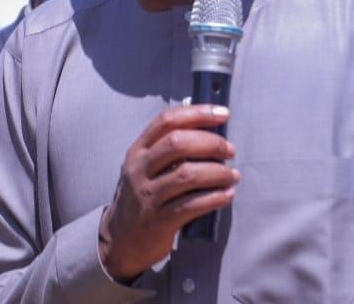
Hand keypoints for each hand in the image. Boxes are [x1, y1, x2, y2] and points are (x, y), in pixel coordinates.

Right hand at [98, 104, 238, 282]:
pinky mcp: (158, 221)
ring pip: (187, 175)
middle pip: (178, 143)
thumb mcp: (146, 167)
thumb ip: (169, 150)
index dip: (198, 113)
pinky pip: (191, 205)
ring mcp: (147, 195)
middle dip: (211, 143)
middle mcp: (140, 169)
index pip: (168, 121)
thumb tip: (212, 133)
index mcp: (138, 150)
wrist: (120, 239)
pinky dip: (214, 198)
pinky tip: (227, 195)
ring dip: (217, 172)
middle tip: (230, 150)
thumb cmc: (143, 196)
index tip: (223, 114)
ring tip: (232, 175)